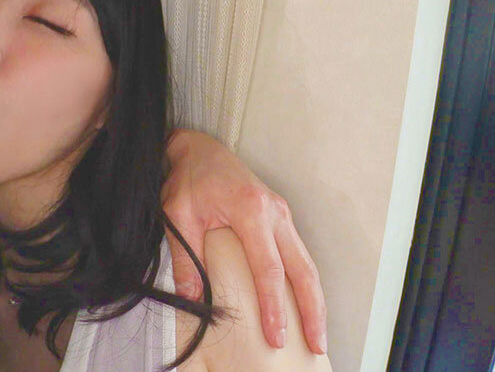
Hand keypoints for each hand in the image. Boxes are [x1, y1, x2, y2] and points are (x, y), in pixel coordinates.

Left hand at [161, 129, 326, 354]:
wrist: (200, 150)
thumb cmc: (189, 181)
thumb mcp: (177, 216)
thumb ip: (186, 258)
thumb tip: (193, 300)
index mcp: (251, 209)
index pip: (268, 268)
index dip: (273, 305)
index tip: (276, 335)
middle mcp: (275, 212)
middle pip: (303, 268)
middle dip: (312, 310)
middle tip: (316, 344)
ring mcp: (283, 214)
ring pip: (307, 263)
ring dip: (315, 299)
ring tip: (317, 334)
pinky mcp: (282, 218)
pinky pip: (299, 255)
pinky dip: (306, 284)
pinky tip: (306, 307)